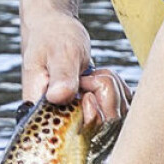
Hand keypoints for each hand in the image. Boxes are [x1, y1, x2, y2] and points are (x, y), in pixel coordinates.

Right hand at [21, 10, 126, 125]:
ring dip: (115, 92)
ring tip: (96, 74)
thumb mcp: (59, 52)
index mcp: (43, 111)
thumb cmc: (53, 38)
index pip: (73, 132)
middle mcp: (60, 120)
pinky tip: (106, 78)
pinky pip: (119, 111)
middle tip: (94, 75)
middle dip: (107, 97)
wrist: (54, 30)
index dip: (91, 116)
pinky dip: (120, 92)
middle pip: (100, 129)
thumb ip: (61, 75)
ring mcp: (79, 117)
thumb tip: (59, 97)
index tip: (89, 87)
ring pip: (113, 121)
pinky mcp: (93, 110)